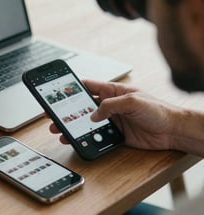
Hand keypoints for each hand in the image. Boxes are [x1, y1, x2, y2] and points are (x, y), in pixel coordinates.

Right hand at [49, 80, 180, 150]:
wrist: (172, 131)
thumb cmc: (158, 109)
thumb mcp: (132, 101)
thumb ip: (111, 106)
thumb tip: (94, 115)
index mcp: (113, 91)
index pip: (89, 86)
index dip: (73, 88)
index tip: (58, 91)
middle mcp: (110, 105)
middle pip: (83, 106)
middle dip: (67, 111)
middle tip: (53, 115)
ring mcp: (112, 120)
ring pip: (87, 122)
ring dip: (73, 126)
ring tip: (60, 130)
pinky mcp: (115, 134)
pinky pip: (96, 135)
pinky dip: (85, 137)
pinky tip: (77, 139)